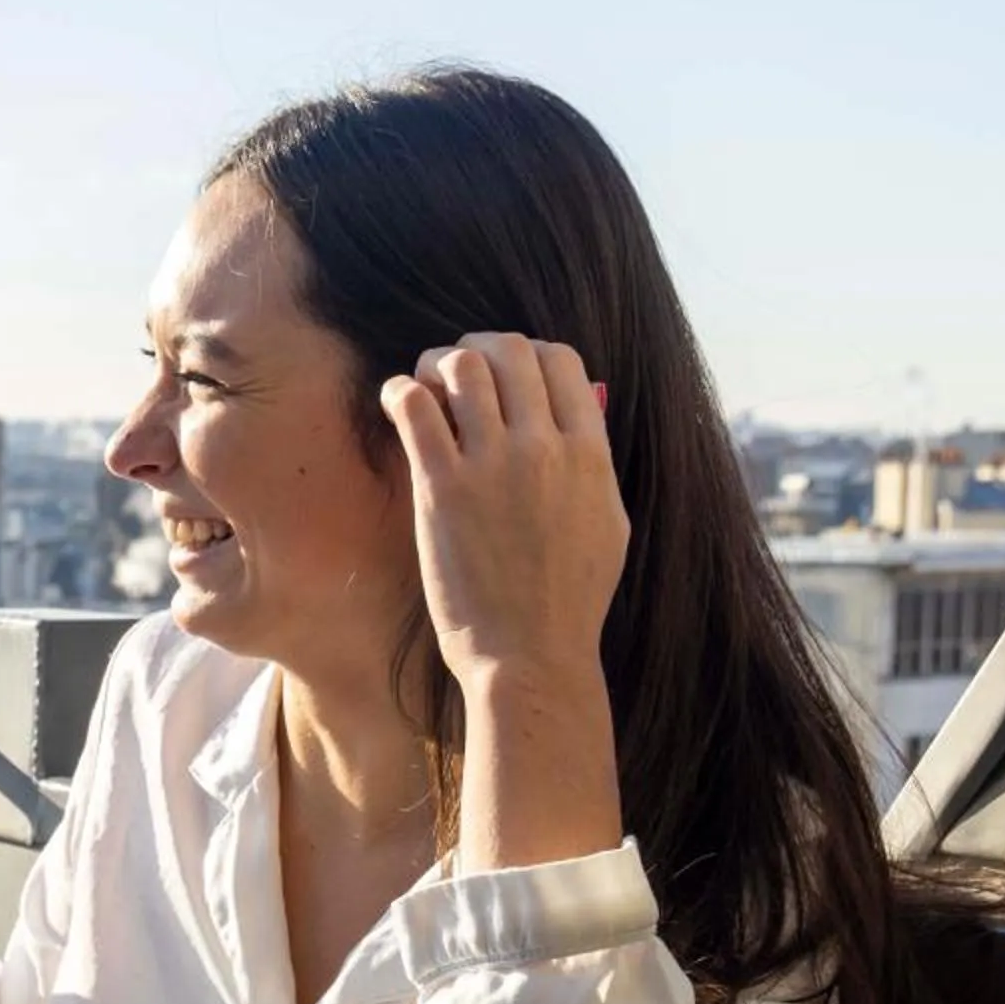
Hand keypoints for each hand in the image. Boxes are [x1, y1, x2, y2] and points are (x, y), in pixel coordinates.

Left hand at [380, 334, 626, 690]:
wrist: (531, 654)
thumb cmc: (570, 600)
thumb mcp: (609, 524)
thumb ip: (594, 468)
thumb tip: (583, 419)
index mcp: (589, 452)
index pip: (561, 359)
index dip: (526, 354)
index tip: (504, 375)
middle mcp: (543, 447)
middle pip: (509, 350)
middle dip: (476, 349)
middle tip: (453, 372)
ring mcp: (492, 465)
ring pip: (462, 366)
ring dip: (435, 364)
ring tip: (422, 388)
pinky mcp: (442, 489)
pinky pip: (414, 408)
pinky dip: (400, 391)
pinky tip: (395, 404)